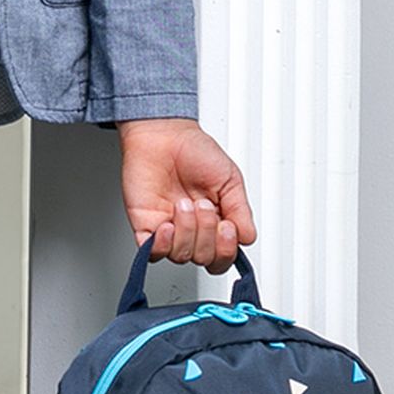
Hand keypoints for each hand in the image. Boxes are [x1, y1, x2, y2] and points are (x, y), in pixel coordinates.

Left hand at [118, 118, 256, 273]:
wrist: (164, 135)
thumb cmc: (195, 152)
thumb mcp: (230, 180)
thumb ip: (240, 211)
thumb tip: (247, 237)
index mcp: (214, 223)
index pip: (222, 257)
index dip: (226, 249)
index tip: (227, 226)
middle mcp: (192, 230)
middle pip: (204, 258)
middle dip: (207, 233)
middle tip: (203, 205)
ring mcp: (169, 230)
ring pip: (181, 255)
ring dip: (187, 230)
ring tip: (184, 204)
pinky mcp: (146, 227)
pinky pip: (153, 252)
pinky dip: (162, 243)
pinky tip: (167, 223)